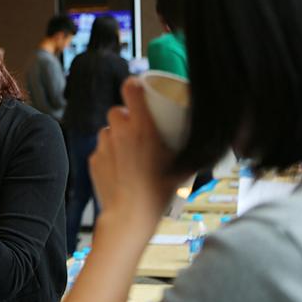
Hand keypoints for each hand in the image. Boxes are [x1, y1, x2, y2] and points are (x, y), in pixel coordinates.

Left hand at [90, 78, 185, 230]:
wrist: (129, 216)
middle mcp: (119, 132)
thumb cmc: (159, 193)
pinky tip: (120, 168)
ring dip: (116, 136)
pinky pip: (101, 149)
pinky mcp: (93, 160)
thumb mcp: (183, 168)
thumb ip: (192, 152)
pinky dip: (109, 154)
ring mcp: (103, 146)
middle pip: (117, 111)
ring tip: (130, 151)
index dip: (133, 85)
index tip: (139, 89)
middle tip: (138, 130)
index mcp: (142, 127)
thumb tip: (208, 146)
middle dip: (126, 117)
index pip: (130, 89)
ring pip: (107, 131)